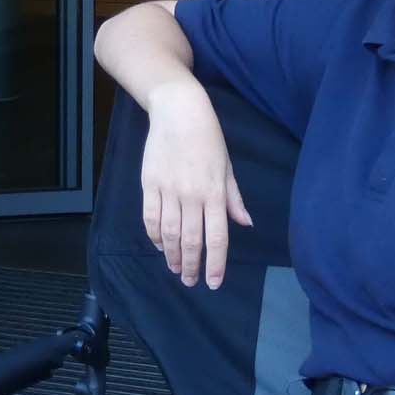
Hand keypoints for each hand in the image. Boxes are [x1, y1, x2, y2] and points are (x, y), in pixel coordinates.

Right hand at [140, 80, 251, 288]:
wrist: (178, 112)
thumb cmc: (208, 138)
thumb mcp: (227, 167)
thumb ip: (233, 198)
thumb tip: (245, 224)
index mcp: (214, 193)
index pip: (216, 237)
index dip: (215, 263)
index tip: (213, 282)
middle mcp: (191, 195)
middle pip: (190, 240)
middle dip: (191, 265)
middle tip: (189, 281)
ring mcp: (168, 190)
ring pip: (169, 233)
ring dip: (171, 255)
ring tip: (174, 268)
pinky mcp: (149, 184)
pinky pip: (150, 217)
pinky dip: (154, 235)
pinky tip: (159, 245)